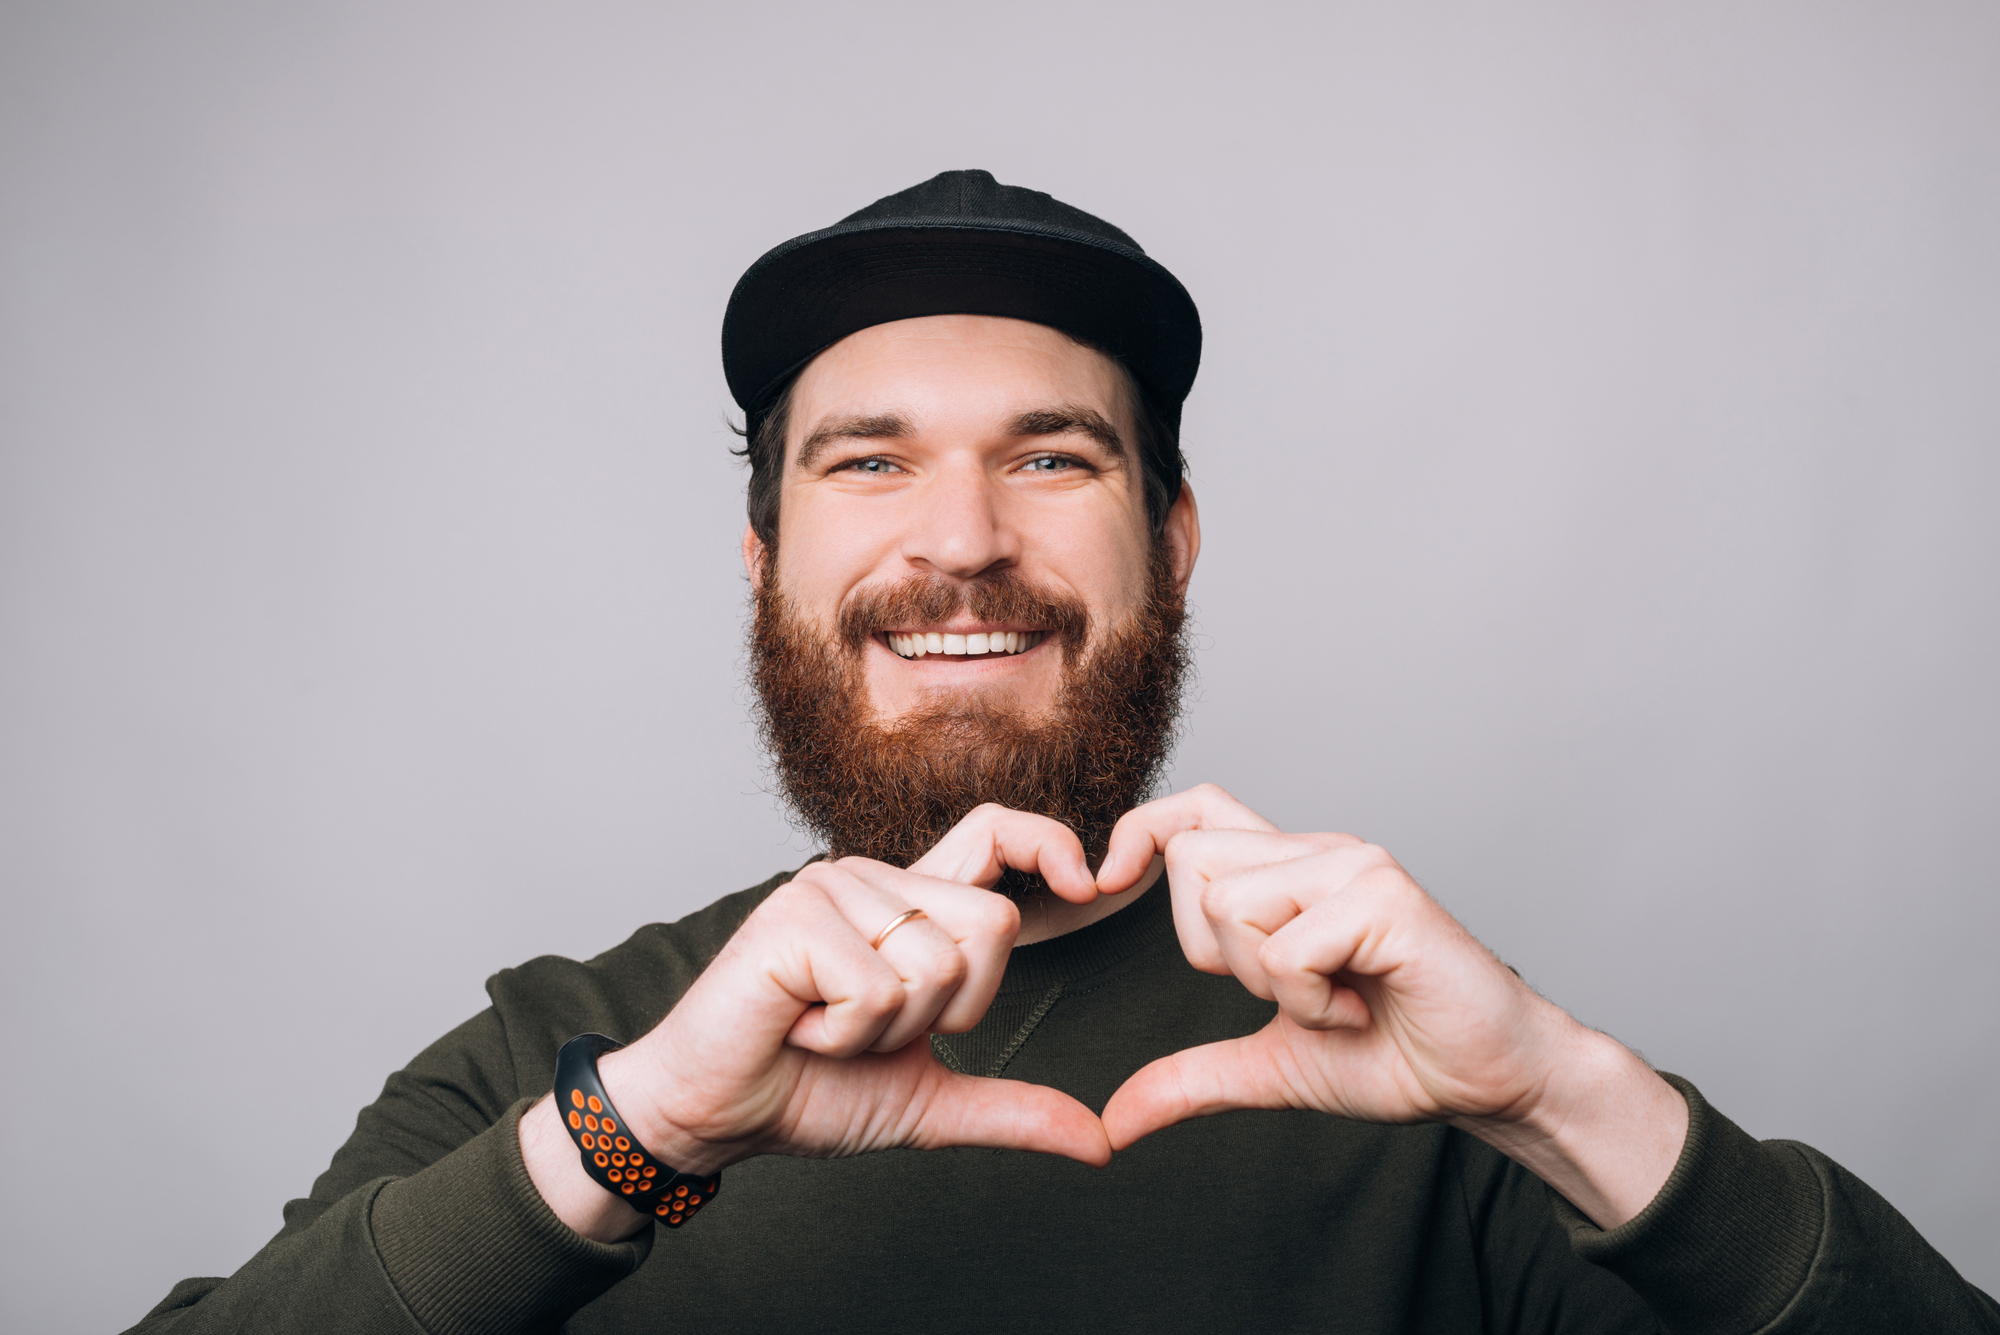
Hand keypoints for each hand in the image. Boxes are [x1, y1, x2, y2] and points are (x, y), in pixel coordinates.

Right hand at [523, 806, 1111, 1239]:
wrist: (712, 1116)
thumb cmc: (807, 1092)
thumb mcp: (927, 1099)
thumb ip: (1011, 1109)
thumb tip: (1101, 1142)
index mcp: (908, 905)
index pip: (994, 834)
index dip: (1048, 842)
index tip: (1089, 886)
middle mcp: (874, 880)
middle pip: (993, 926)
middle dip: (949, 1011)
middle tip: (868, 1027)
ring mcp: (830, 889)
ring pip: (938, 964)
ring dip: (885, 1031)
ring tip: (822, 1027)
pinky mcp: (794, 918)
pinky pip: (878, 989)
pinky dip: (845, 1036)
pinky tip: (796, 1027)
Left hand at [1096, 784, 1687, 1227]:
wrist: (1490, 1082)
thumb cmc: (1397, 1056)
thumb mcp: (1272, 1066)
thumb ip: (1192, 1077)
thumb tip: (1113, 1121)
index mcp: (1291, 871)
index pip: (1197, 808)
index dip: (1143, 831)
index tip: (1106, 884)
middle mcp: (1319, 851)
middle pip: (1193, 863)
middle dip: (1214, 952)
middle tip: (1290, 993)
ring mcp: (1353, 866)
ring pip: (1232, 904)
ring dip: (1270, 984)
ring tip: (1334, 1002)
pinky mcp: (1383, 897)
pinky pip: (1286, 948)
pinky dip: (1310, 1003)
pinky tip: (1360, 1011)